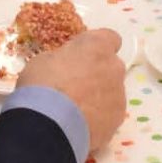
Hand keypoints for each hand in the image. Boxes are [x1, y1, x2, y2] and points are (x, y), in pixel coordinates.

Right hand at [18, 28, 127, 151]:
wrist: (49, 124)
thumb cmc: (42, 84)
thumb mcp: (45, 60)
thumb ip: (64, 58)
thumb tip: (67, 65)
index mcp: (97, 46)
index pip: (110, 38)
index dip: (97, 48)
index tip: (84, 56)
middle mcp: (114, 67)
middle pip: (111, 67)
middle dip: (97, 74)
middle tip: (75, 86)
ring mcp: (119, 95)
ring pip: (111, 92)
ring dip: (98, 97)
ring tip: (74, 111)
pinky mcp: (118, 119)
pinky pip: (109, 114)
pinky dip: (98, 118)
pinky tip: (79, 124)